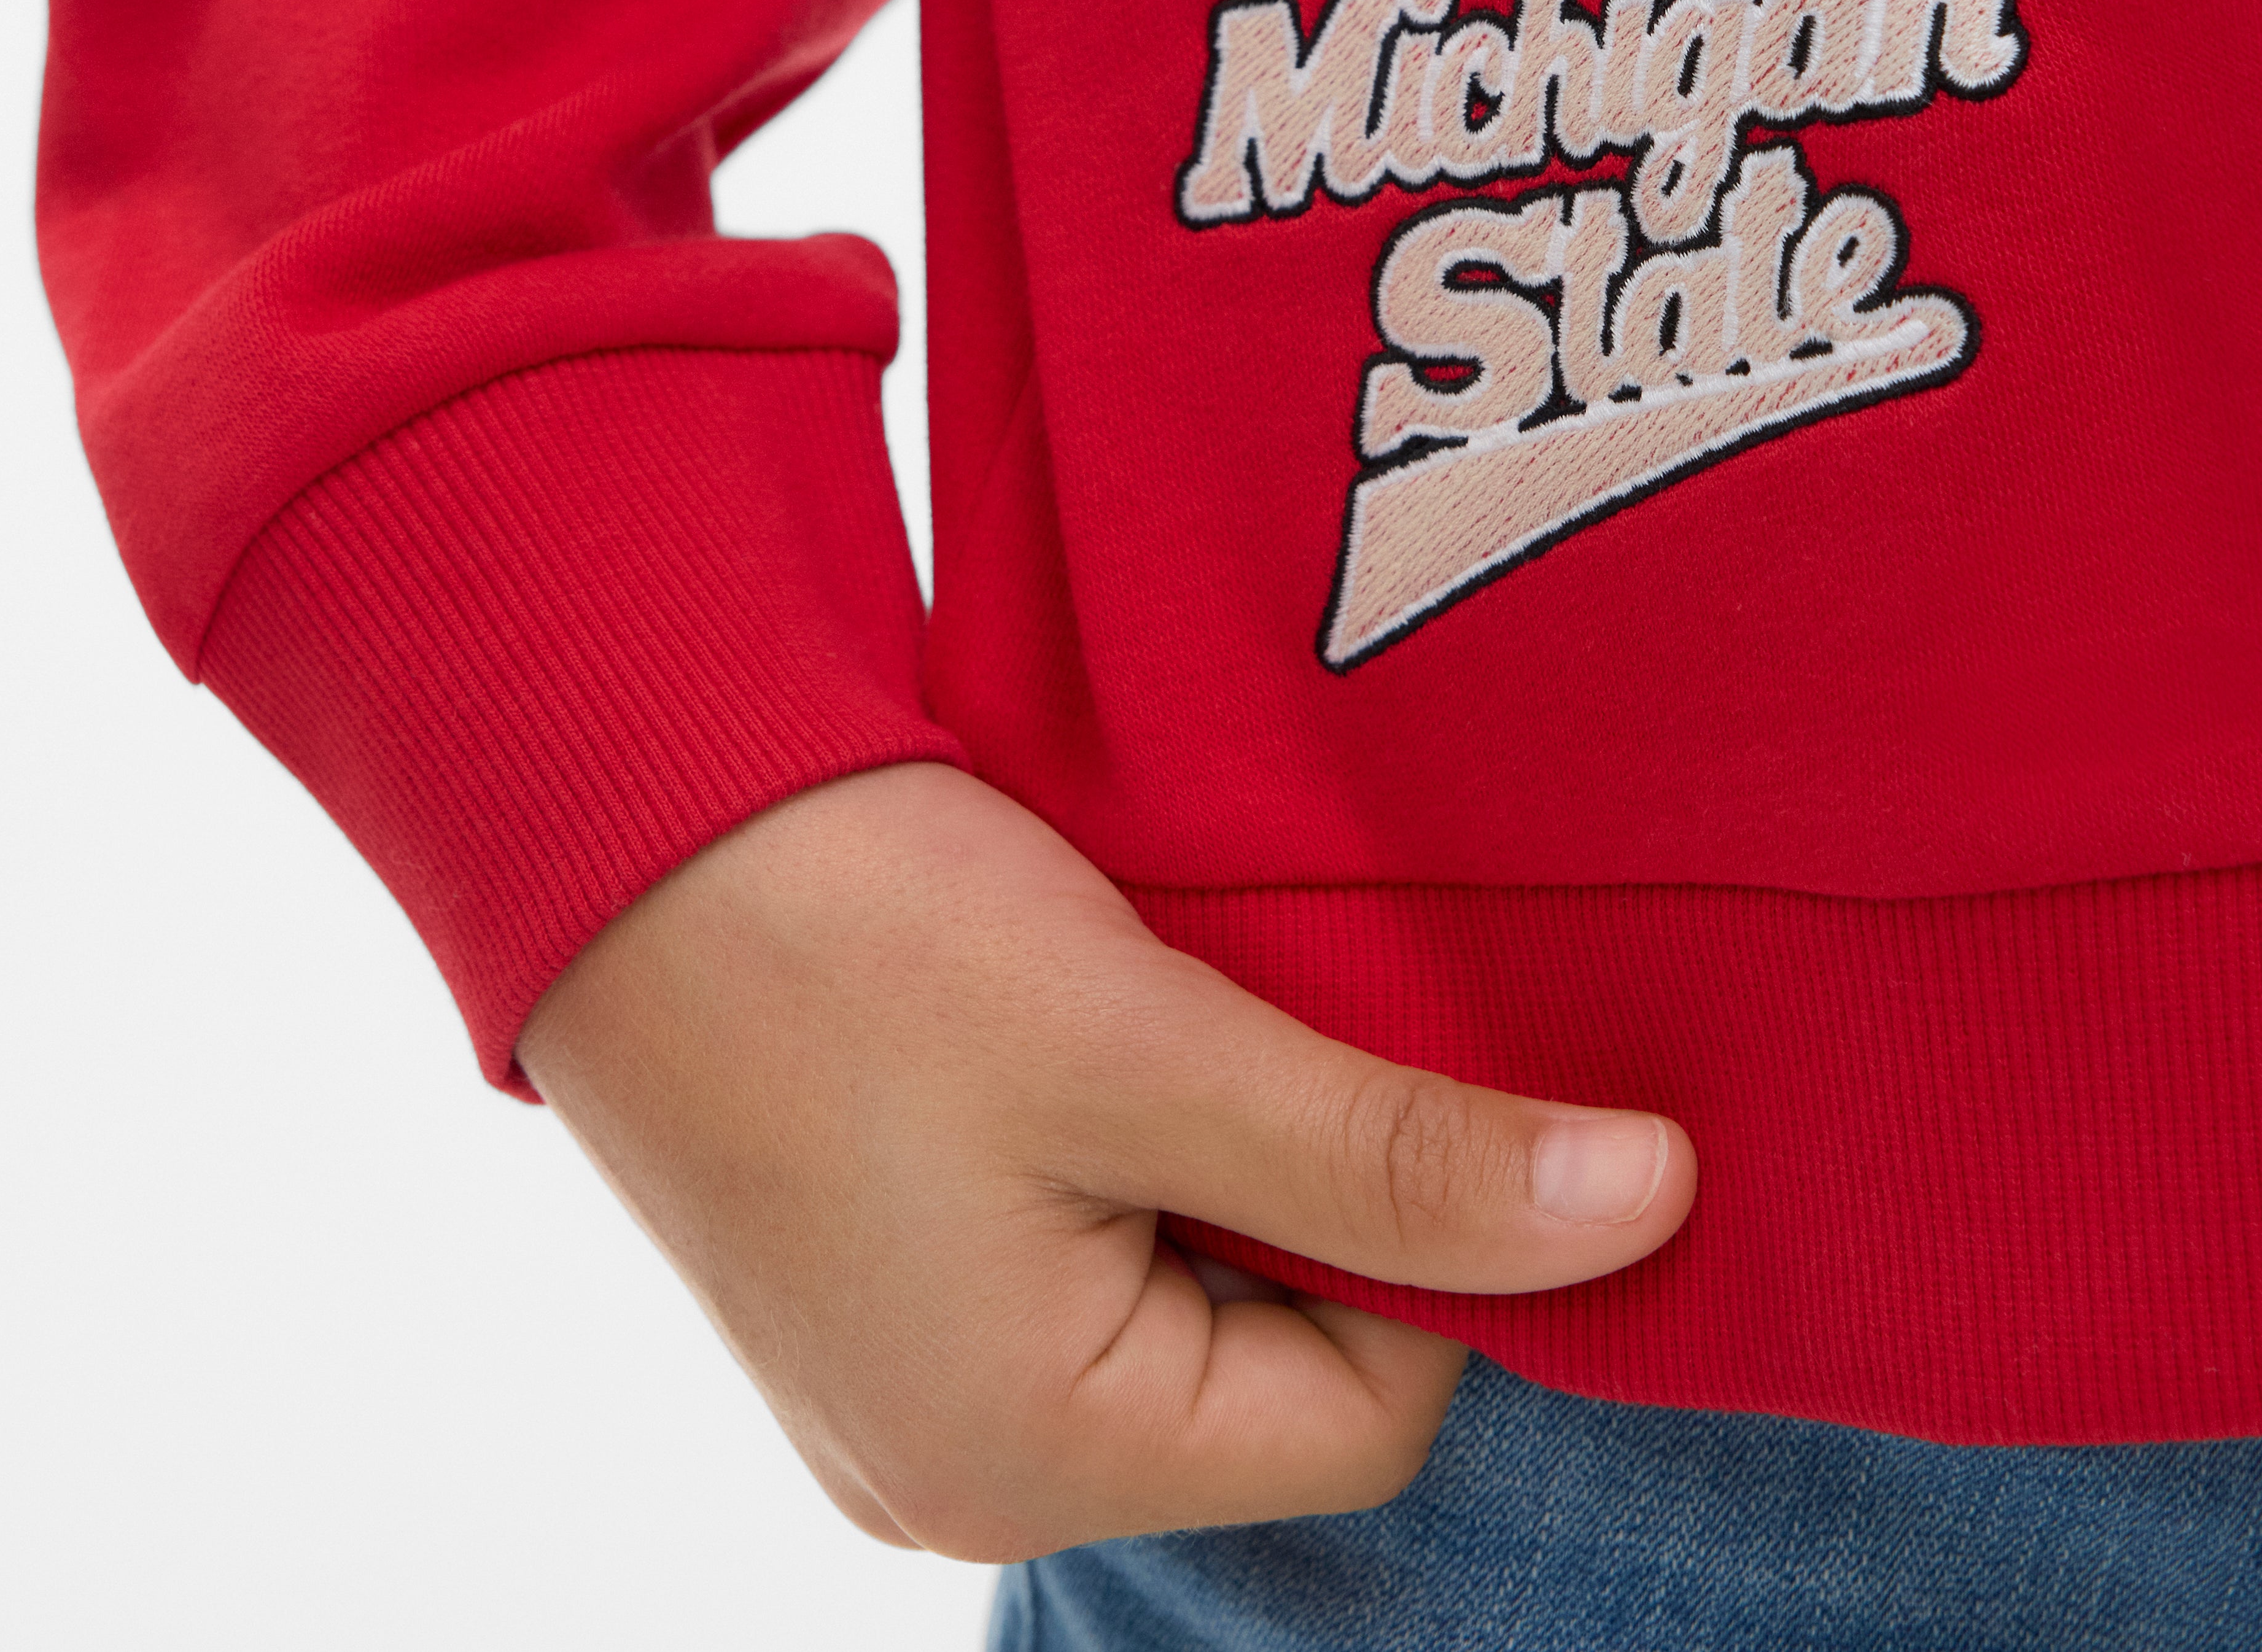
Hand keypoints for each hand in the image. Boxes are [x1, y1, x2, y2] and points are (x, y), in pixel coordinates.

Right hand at [517, 759, 1694, 1561]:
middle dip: (1316, 1187)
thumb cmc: (847, 929)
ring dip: (1222, 1145)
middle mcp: (959, 1461)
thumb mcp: (1147, 1038)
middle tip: (1282, 1008)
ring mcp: (904, 1377)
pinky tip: (1107, 1016)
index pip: (1366, 1406)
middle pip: (1275, 1363)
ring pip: (1185, 1290)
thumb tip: (1647, 1205)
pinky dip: (1129, 1136)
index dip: (1426, 1232)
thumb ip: (1395, 1153)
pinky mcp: (876, 1277)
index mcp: (1025, 1452)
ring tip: (1185, 998)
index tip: (1385, 1049)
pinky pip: (1081, 1249)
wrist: (613, 800)